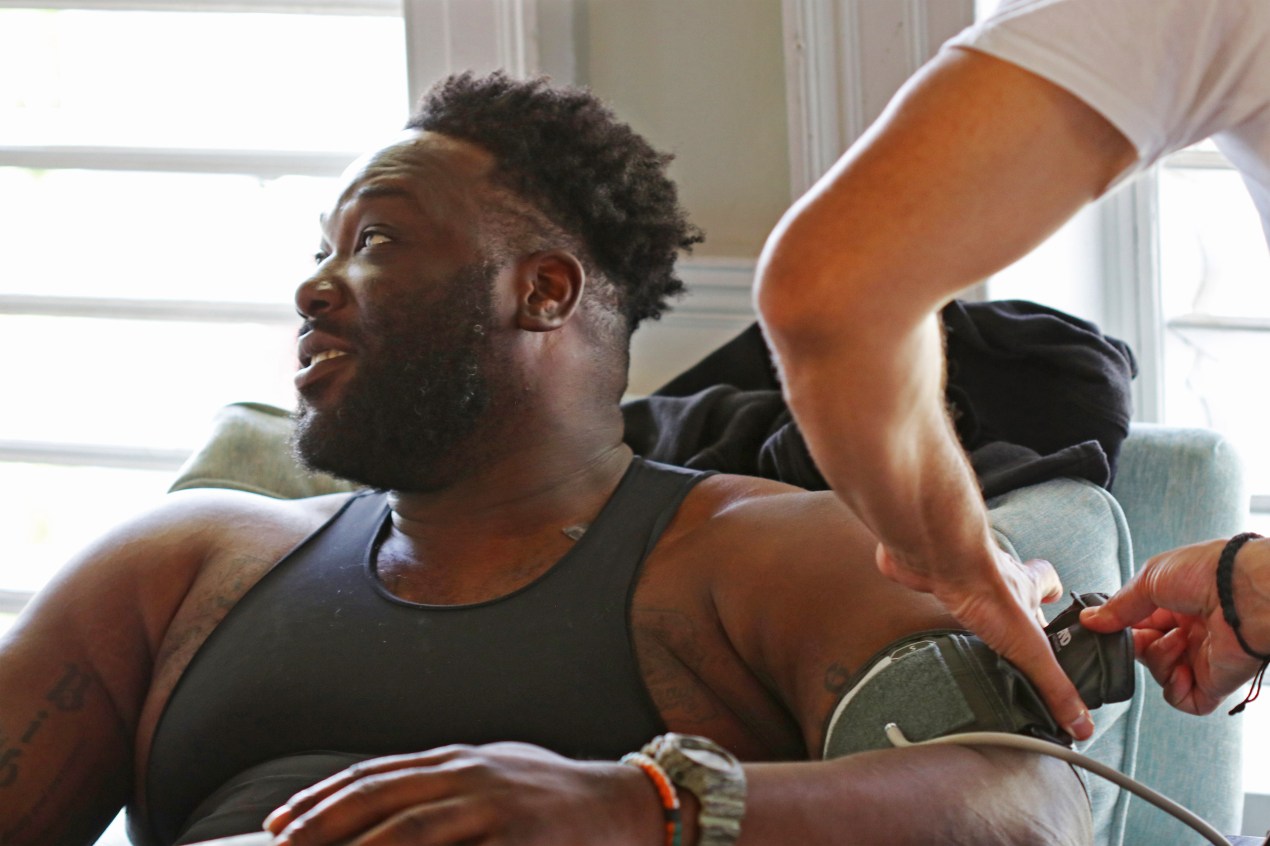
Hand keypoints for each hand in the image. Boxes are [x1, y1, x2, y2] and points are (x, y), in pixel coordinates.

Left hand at [262, 742, 660, 845]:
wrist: (620, 804)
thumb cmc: (546, 794)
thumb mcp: (490, 773)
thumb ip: (440, 785)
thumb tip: (381, 800)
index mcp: (455, 760)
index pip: (372, 776)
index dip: (320, 799)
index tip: (276, 824)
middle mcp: (468, 776)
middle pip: (380, 799)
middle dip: (322, 825)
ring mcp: (493, 807)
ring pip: (410, 831)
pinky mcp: (518, 839)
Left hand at [876, 542, 1093, 739]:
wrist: (938, 559)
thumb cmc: (986, 588)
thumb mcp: (1030, 648)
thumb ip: (1053, 686)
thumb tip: (1080, 723)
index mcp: (1024, 584)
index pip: (1047, 580)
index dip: (1051, 591)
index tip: (1053, 606)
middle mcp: (994, 574)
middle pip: (1007, 583)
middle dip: (1009, 604)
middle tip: (1007, 629)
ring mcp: (960, 572)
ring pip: (970, 585)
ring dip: (972, 605)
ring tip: (971, 634)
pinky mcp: (929, 575)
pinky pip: (933, 587)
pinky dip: (934, 604)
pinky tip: (930, 624)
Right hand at [1080, 538, 1266, 714]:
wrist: (1244, 593)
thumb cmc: (1206, 573)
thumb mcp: (1149, 579)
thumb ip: (1119, 605)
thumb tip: (1089, 620)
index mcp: (1177, 603)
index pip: (1138, 624)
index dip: (1121, 628)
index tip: (1107, 627)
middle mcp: (1190, 631)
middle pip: (1145, 650)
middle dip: (1136, 645)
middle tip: (1141, 635)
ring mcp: (1202, 657)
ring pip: (1160, 673)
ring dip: (1159, 659)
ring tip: (1178, 641)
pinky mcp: (1214, 682)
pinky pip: (1182, 699)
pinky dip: (1175, 688)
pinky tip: (1184, 666)